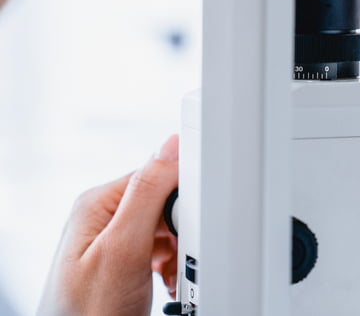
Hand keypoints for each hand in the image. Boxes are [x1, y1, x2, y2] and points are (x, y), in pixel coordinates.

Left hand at [38, 136, 179, 315]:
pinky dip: (169, 265)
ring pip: (165, 228)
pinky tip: (165, 280)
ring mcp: (110, 241)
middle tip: (176, 258)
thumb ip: (148, 193)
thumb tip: (172, 146)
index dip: (180, 200)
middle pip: (163, 202)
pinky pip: (158, 249)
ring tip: (168, 275)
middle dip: (179, 231)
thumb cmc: (88, 313)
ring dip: (177, 252)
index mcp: (97, 203)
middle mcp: (101, 217)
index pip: (156, 175)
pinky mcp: (120, 261)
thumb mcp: (123, 248)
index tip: (186, 228)